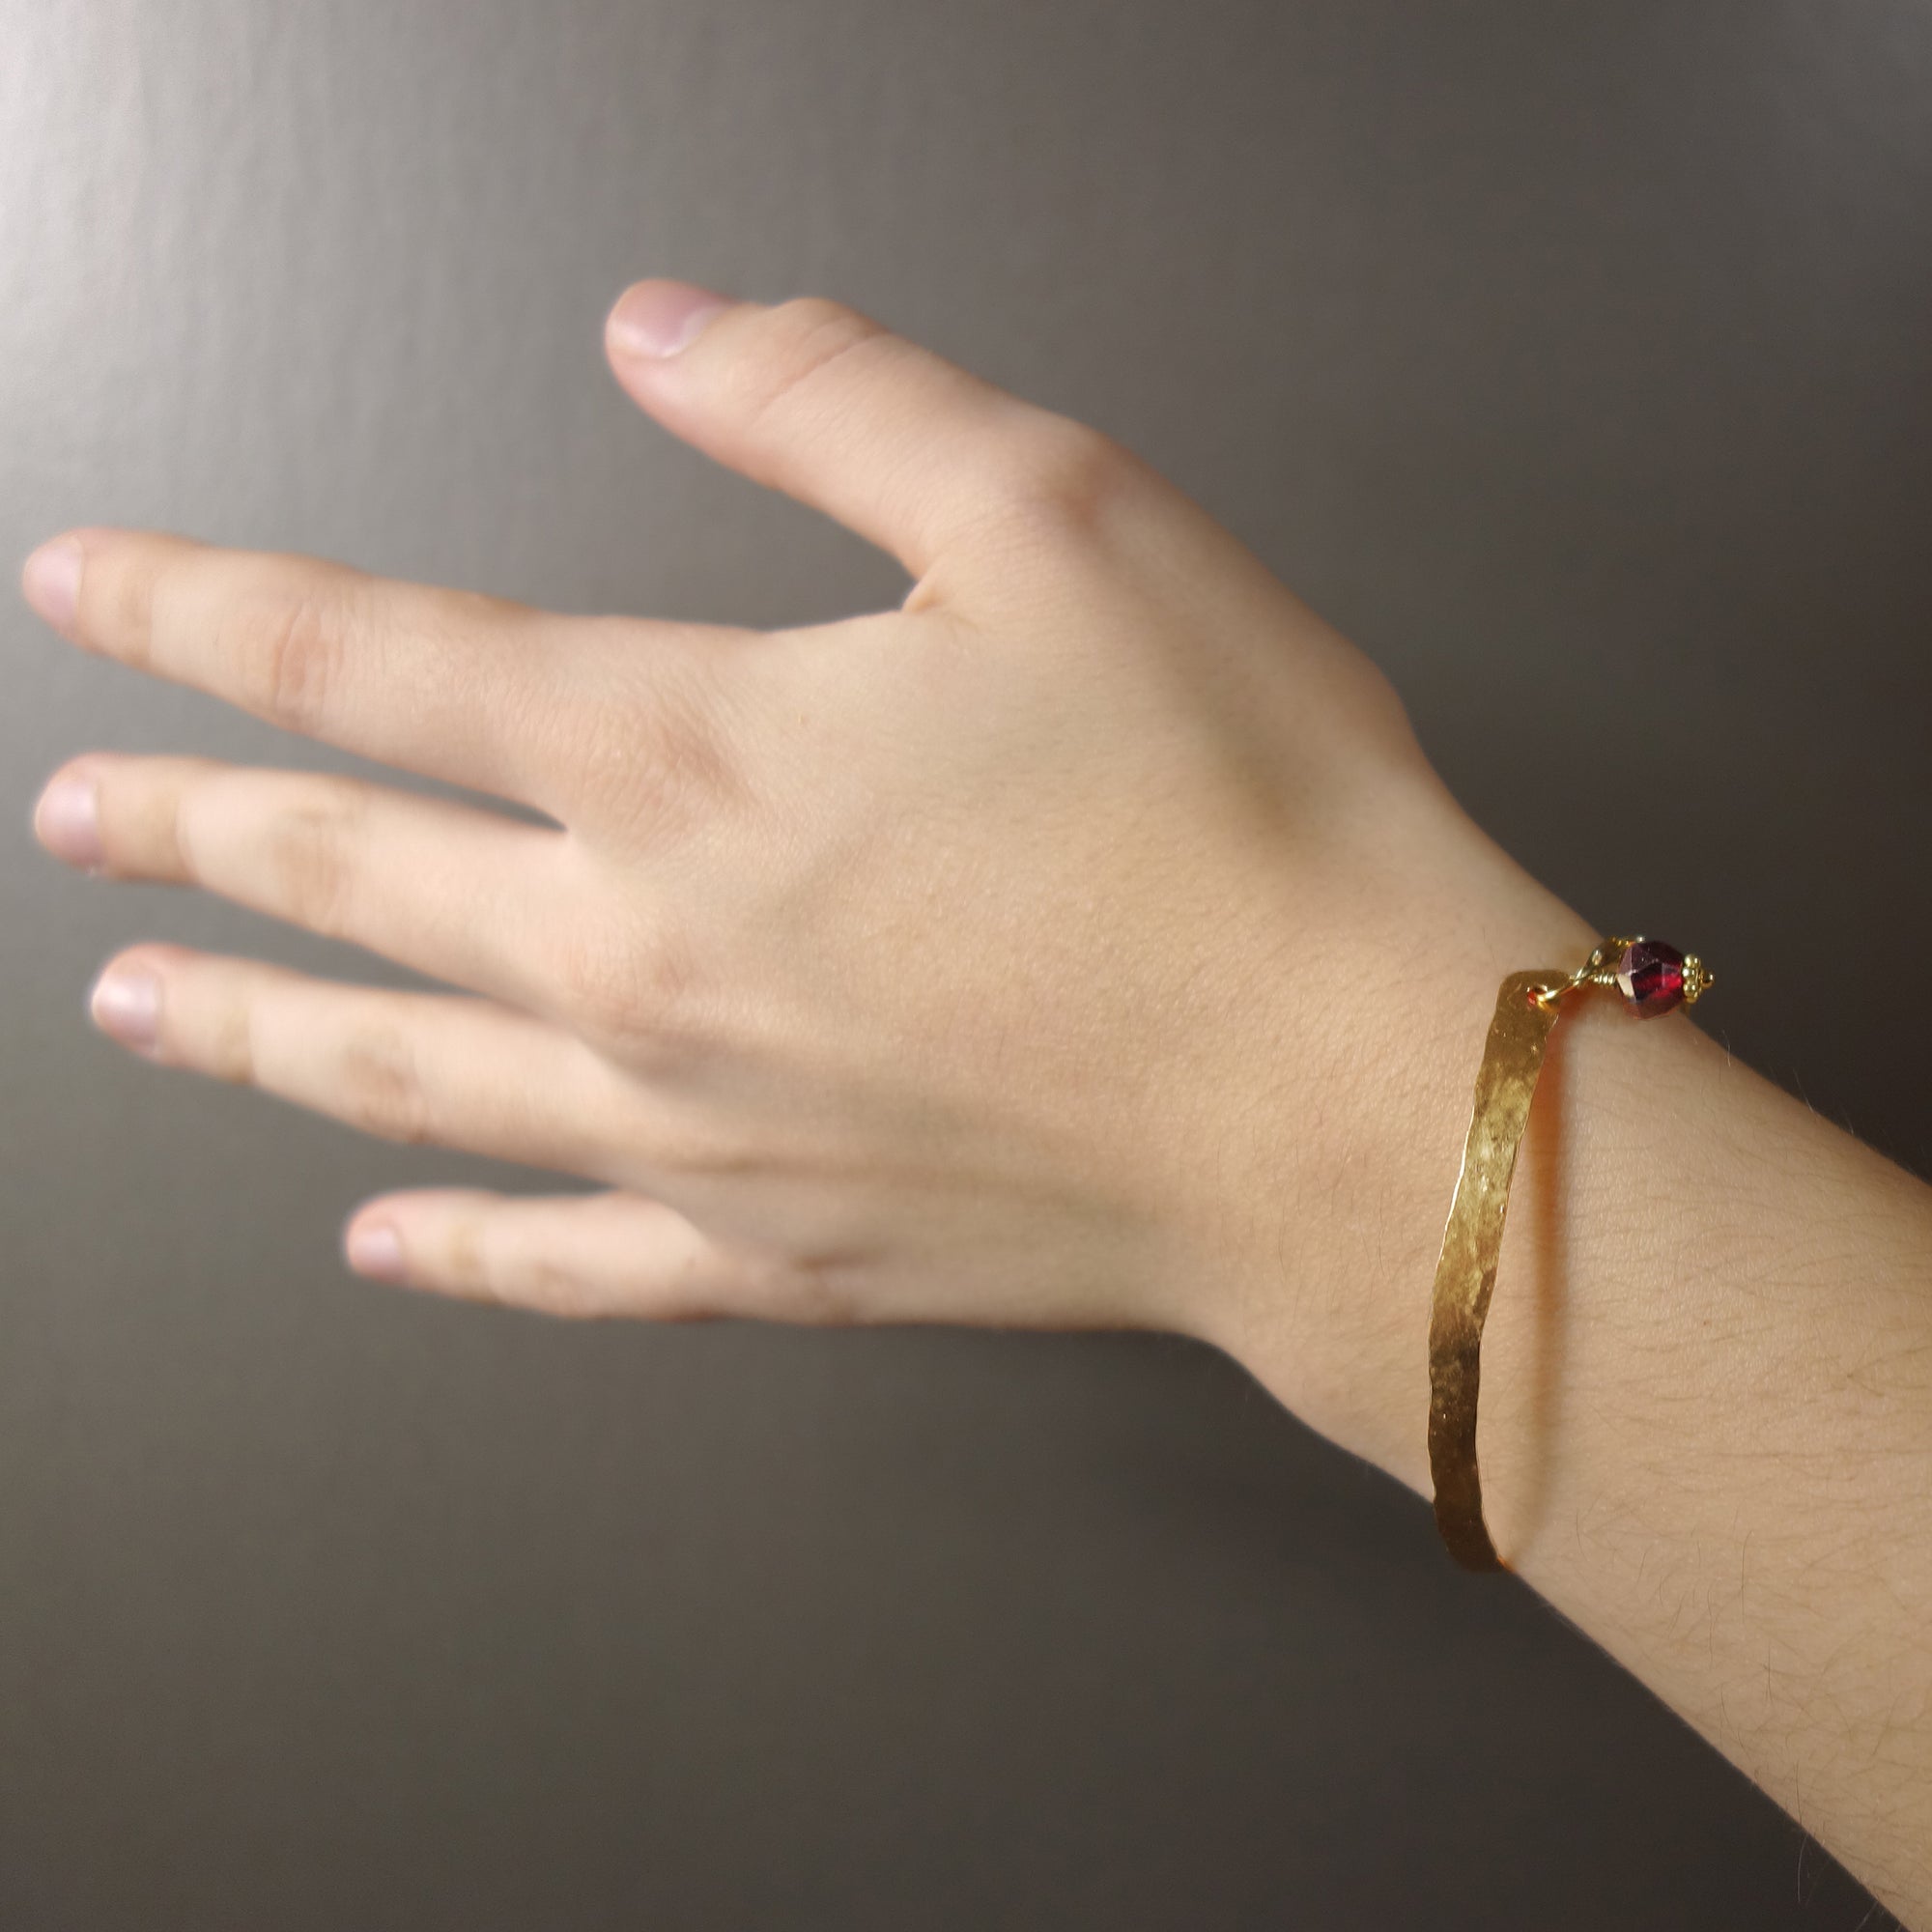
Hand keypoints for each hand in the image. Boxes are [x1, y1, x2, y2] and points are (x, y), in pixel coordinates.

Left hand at [24, 280, 1587, 1404]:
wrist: (1356, 1096)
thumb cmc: (1239, 820)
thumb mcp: (1061, 513)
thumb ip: (834, 400)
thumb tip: (670, 331)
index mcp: (690, 756)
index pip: (365, 660)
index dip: (206, 612)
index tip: (98, 597)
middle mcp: (648, 958)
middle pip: (344, 880)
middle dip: (192, 831)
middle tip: (90, 824)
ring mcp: (698, 1127)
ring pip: (402, 1076)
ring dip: (255, 1029)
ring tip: (147, 1004)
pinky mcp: (785, 1253)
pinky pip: (564, 1262)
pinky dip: (457, 1249)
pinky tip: (382, 1241)